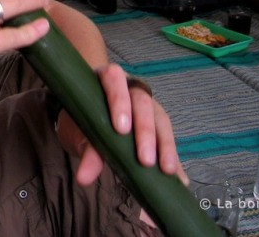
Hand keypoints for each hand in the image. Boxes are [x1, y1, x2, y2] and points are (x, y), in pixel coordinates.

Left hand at [57, 66, 181, 185]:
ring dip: (165, 146)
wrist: (87, 115)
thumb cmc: (81, 116)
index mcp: (107, 79)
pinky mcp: (158, 124)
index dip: (119, 101)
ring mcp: (148, 105)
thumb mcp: (79, 131)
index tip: (121, 129)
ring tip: (167, 171)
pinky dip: (173, 159)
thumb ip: (86, 150)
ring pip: (160, 120)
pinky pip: (168, 140)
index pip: (114, 80)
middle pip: (142, 104)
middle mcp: (131, 88)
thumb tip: (84, 178)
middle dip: (145, 132)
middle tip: (145, 160)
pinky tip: (179, 179)